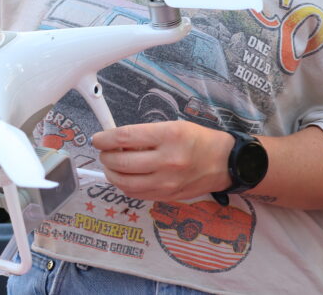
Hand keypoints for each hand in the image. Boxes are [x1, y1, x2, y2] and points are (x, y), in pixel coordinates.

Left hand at [93, 121, 233, 201]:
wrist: (224, 163)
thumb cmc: (199, 140)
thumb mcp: (173, 126)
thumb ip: (145, 134)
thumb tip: (117, 140)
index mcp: (169, 136)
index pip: (125, 137)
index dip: (105, 139)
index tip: (97, 139)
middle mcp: (168, 161)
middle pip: (121, 162)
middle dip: (106, 157)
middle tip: (104, 152)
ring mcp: (167, 182)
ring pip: (125, 183)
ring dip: (111, 174)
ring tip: (111, 166)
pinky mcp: (167, 196)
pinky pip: (137, 194)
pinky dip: (125, 186)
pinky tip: (125, 177)